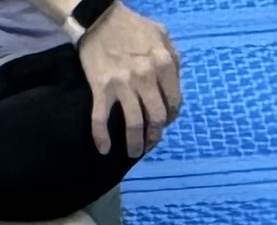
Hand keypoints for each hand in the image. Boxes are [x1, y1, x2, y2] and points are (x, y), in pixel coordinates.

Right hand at [76, 9, 180, 159]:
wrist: (100, 20)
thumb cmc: (133, 27)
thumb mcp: (162, 35)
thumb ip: (173, 58)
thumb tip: (176, 82)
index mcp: (164, 63)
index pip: (173, 101)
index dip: (171, 116)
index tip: (165, 122)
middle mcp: (146, 77)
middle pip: (156, 117)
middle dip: (156, 134)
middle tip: (151, 141)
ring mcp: (122, 85)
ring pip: (133, 123)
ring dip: (135, 144)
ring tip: (134, 153)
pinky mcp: (102, 89)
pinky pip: (100, 119)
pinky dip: (101, 137)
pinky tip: (104, 149)